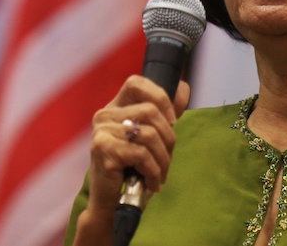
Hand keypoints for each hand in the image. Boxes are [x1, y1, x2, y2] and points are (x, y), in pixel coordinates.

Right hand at [85, 76, 190, 214]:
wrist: (111, 203)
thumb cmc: (133, 169)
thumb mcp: (152, 138)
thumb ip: (166, 114)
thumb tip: (183, 88)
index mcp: (115, 107)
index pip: (136, 83)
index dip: (160, 96)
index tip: (172, 121)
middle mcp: (105, 115)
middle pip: (150, 111)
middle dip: (168, 138)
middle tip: (167, 159)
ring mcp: (102, 131)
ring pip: (149, 134)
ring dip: (163, 160)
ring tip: (160, 175)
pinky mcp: (103, 150)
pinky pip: (141, 154)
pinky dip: (153, 171)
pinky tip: (151, 183)